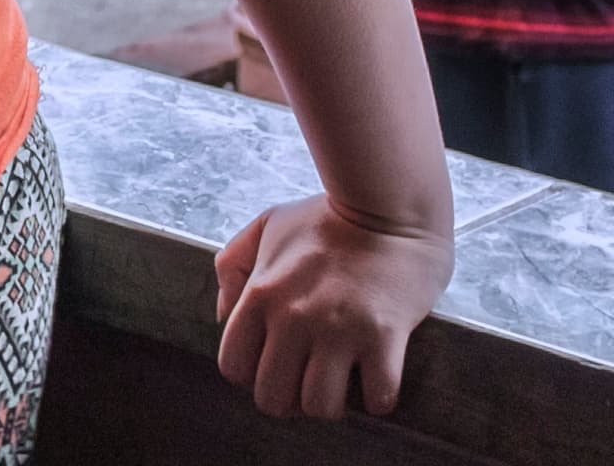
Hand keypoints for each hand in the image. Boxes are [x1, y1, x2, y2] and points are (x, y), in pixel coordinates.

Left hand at [211, 194, 449, 419]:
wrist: (390, 206)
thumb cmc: (328, 218)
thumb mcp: (266, 225)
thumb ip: (233, 265)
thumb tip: (223, 314)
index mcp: (261, 293)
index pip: (234, 367)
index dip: (253, 375)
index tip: (276, 365)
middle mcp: (293, 316)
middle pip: (272, 398)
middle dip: (289, 399)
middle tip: (309, 380)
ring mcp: (339, 329)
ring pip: (320, 406)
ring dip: (331, 403)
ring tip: (343, 380)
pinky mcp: (384, 336)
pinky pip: (377, 398)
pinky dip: (378, 398)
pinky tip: (378, 376)